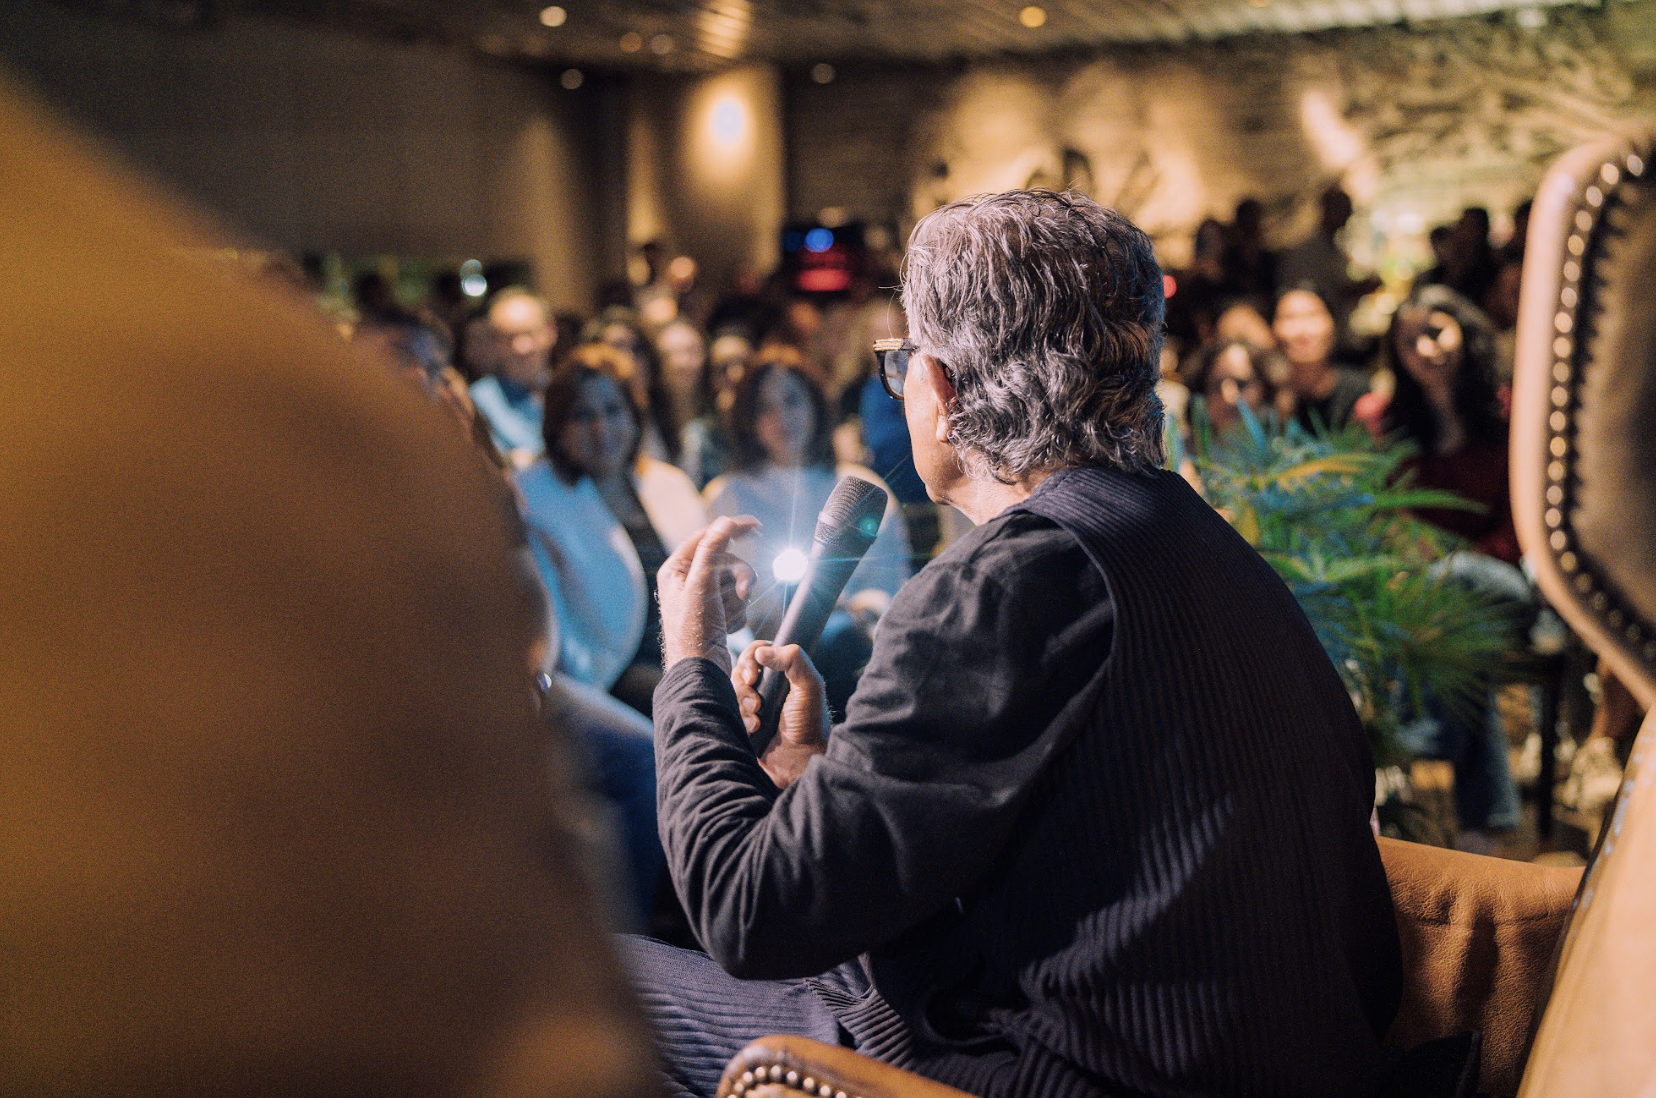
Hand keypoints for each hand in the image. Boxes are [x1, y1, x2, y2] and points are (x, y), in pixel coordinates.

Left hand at [658, 516, 758, 673]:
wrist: (701, 672)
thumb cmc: (694, 631)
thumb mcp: (702, 584)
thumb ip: (713, 550)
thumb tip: (725, 522)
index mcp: (676, 569)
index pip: (707, 537)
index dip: (731, 529)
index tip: (757, 526)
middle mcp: (688, 582)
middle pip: (727, 561)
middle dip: (738, 578)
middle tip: (742, 593)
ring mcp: (704, 599)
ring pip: (736, 581)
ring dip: (739, 599)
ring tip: (729, 617)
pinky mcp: (717, 615)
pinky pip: (739, 602)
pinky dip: (738, 614)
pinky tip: (727, 628)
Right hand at [733, 639, 828, 788]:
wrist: (800, 762)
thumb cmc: (810, 724)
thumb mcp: (810, 687)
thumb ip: (794, 661)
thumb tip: (762, 651)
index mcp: (782, 674)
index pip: (757, 652)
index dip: (750, 658)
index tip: (754, 673)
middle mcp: (766, 687)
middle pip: (740, 671)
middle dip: (744, 685)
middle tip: (757, 702)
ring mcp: (753, 705)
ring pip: (732, 692)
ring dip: (743, 705)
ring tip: (757, 721)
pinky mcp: (742, 723)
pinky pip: (728, 711)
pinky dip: (740, 719)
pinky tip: (753, 730)